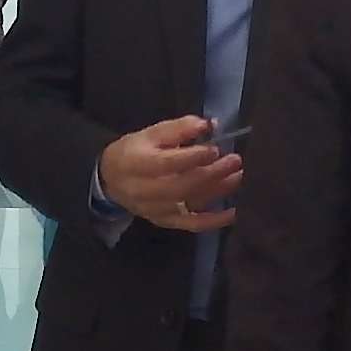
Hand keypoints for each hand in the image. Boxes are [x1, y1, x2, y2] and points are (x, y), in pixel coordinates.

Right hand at [99, 116, 242, 231]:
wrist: (112, 180)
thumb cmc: (135, 151)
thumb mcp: (151, 133)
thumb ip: (179, 128)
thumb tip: (210, 125)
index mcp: (137, 163)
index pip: (167, 163)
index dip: (193, 157)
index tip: (216, 149)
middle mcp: (144, 190)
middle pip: (182, 186)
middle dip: (211, 174)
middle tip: (235, 161)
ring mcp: (155, 209)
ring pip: (189, 203)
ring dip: (218, 191)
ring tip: (238, 176)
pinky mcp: (165, 221)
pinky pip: (192, 225)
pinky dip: (214, 221)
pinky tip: (234, 213)